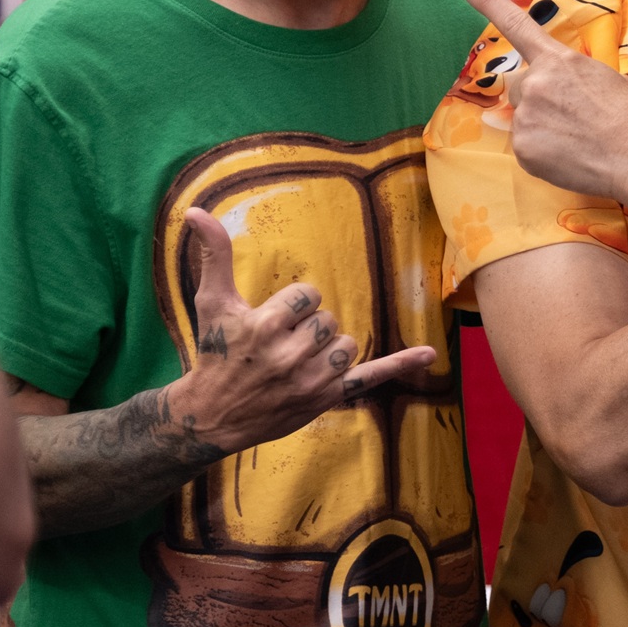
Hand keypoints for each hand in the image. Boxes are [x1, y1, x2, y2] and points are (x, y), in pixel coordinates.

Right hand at [171, 209, 434, 452]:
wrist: (211, 416)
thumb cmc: (214, 353)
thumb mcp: (211, 302)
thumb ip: (213, 254)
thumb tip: (196, 211)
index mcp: (266, 325)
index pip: (308, 295)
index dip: (293, 305)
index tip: (272, 323)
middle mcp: (290, 354)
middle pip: (328, 319)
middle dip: (308, 328)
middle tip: (280, 346)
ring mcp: (310, 380)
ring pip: (345, 344)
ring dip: (327, 349)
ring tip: (298, 361)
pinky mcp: (326, 399)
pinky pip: (369, 377)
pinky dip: (400, 364)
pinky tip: (430, 354)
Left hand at [459, 0, 627, 215]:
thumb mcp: (604, 78)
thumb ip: (572, 75)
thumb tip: (563, 87)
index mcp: (558, 60)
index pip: (517, 25)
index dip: (489, 2)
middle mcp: (534, 83)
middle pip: (520, 85)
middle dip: (538, 96)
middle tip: (571, 115)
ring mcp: (525, 117)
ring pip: (523, 117)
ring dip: (541, 124)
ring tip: (576, 138)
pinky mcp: (522, 148)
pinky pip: (526, 145)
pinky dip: (543, 151)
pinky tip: (570, 155)